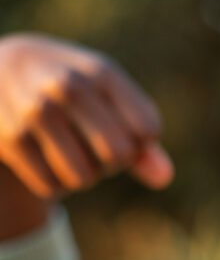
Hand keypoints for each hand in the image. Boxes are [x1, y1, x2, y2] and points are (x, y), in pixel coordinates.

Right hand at [0, 33, 172, 198]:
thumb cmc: (72, 90)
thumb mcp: (110, 98)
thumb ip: (143, 138)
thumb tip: (164, 178)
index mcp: (102, 72)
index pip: (148, 129)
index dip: (140, 142)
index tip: (123, 130)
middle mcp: (69, 86)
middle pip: (118, 155)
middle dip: (113, 162)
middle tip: (95, 147)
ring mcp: (36, 111)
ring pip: (84, 178)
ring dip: (83, 176)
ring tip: (69, 151)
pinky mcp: (10, 138)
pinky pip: (52, 187)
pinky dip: (55, 183)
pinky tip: (45, 158)